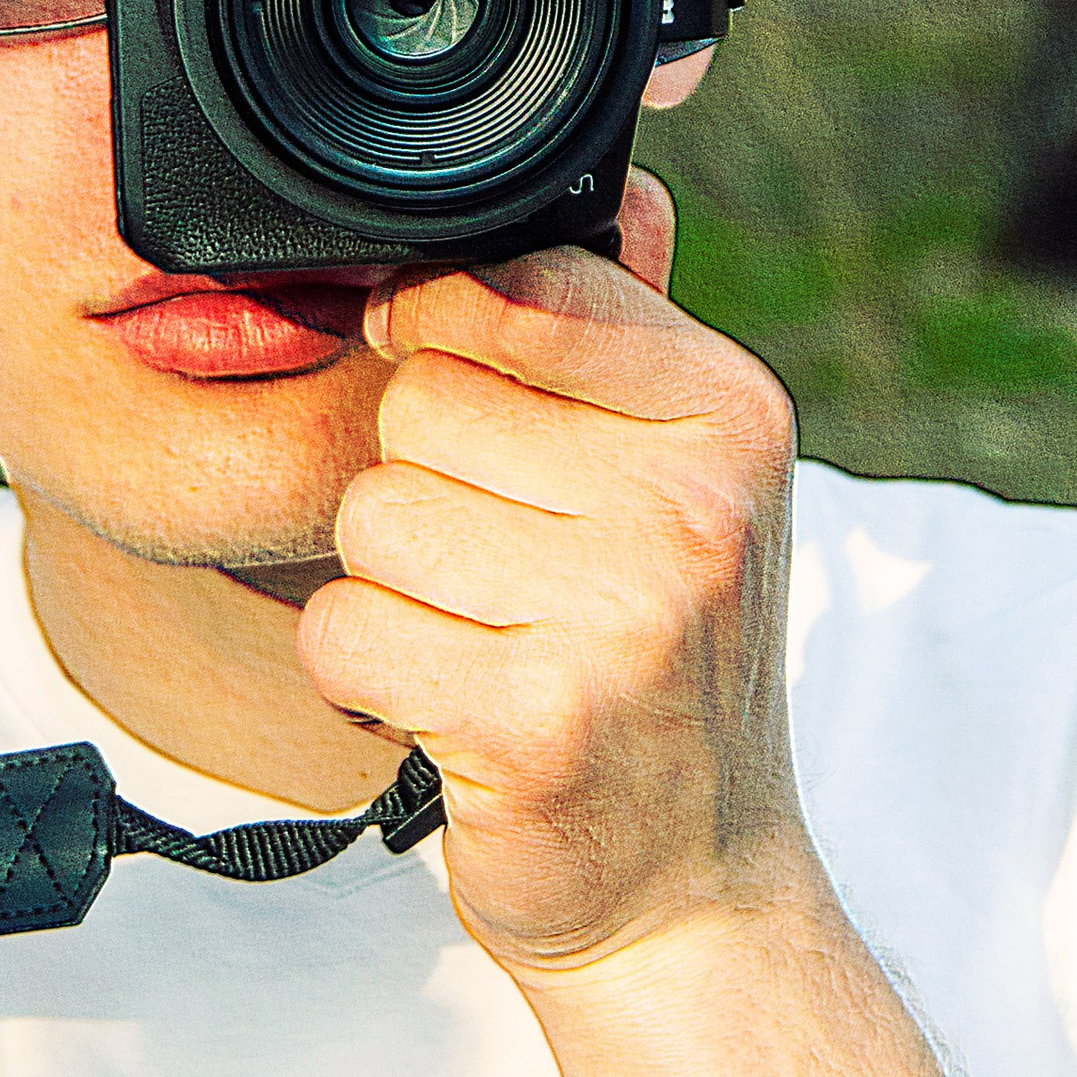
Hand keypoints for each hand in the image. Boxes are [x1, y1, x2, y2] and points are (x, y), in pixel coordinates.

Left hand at [300, 174, 801, 980]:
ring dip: (394, 590)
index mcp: (730, 414)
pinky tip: (447, 704)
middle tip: (504, 573)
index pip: (515, 290)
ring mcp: (625, 618)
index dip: (446, 340)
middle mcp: (694, 505)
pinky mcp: (536, 723)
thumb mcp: (679, 481)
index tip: (465, 408)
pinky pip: (346, 629)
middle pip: (420, 406)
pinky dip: (364, 675)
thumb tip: (586, 187)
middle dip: (423, 489)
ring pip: (372, 519)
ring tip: (486, 641)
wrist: (694, 889)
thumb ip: (614, 339)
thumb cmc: (658, 665)